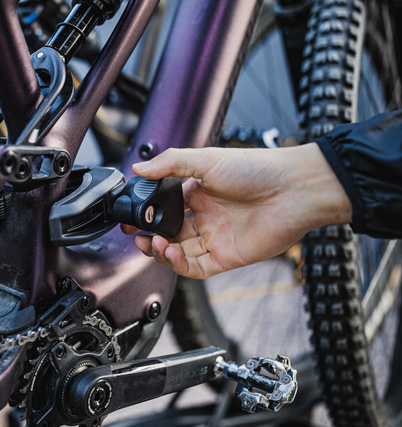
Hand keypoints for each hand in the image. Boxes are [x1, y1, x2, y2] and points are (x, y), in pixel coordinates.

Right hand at [121, 144, 351, 278]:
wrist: (294, 189)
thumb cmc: (258, 169)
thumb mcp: (205, 159)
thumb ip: (168, 164)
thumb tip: (138, 167)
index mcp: (199, 193)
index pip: (165, 207)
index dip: (147, 214)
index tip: (132, 216)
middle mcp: (206, 216)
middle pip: (168, 233)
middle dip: (148, 236)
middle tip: (134, 234)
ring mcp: (216, 238)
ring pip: (178, 252)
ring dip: (159, 251)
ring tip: (150, 243)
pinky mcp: (227, 257)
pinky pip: (195, 267)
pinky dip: (178, 264)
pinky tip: (168, 253)